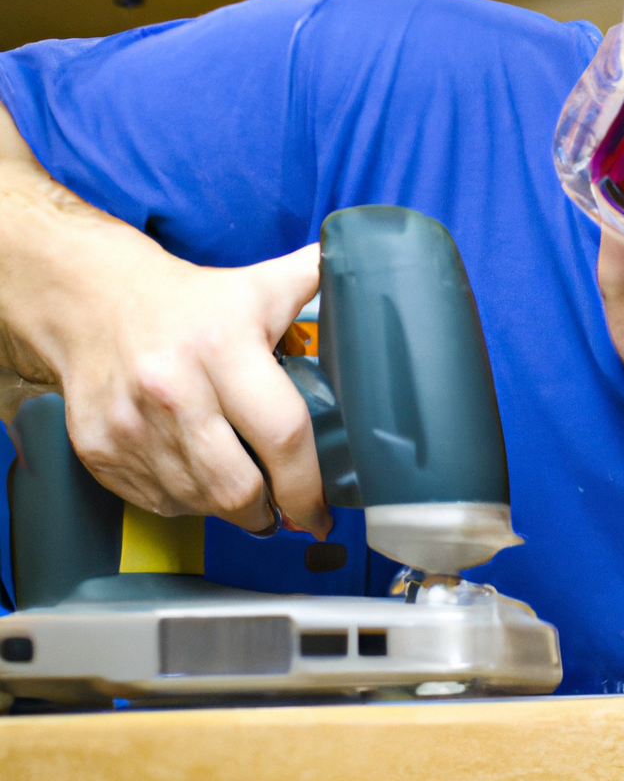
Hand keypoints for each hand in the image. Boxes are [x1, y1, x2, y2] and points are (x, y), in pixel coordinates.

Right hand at [0, 156, 330, 538]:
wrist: (89, 299)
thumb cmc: (190, 301)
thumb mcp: (259, 285)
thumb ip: (319, 279)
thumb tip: (377, 268)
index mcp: (224, 346)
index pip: (282, 435)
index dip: (309, 487)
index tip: (323, 512)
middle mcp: (173, 388)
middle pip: (238, 489)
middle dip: (270, 511)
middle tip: (284, 508)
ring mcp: (131, 424)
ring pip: (200, 503)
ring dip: (230, 509)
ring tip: (244, 489)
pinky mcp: (99, 450)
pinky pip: (159, 504)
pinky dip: (187, 501)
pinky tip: (198, 474)